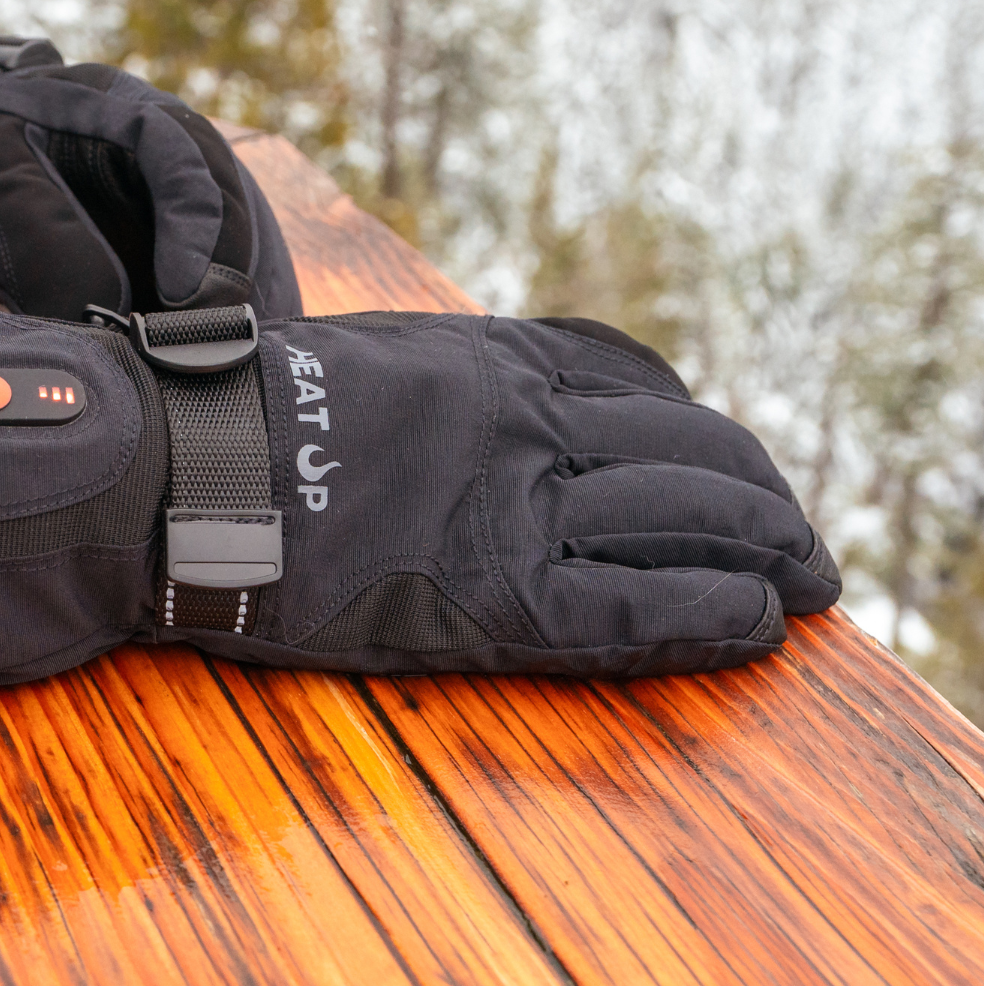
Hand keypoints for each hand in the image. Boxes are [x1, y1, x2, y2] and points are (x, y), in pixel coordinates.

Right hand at [0, 287, 838, 737]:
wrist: (175, 464)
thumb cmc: (239, 418)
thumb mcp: (355, 361)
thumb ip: (432, 376)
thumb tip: (462, 394)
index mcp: (482, 360)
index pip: (631, 376)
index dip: (695, 422)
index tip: (720, 455)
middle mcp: (520, 419)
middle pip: (686, 446)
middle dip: (760, 492)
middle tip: (802, 538)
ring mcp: (511, 501)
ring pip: (681, 516)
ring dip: (764, 546)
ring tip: (809, 581)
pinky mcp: (489, 590)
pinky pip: (629, 601)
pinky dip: (704, 612)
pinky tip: (755, 625)